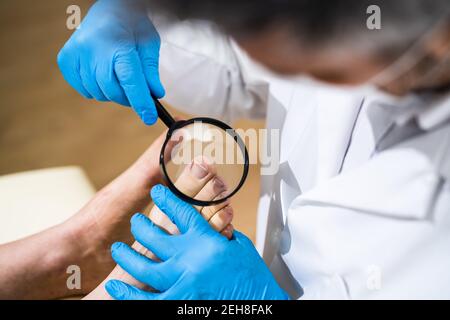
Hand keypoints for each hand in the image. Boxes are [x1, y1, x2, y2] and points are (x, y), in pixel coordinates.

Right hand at [57, 0, 163, 124]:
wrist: (108, 9)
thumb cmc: (132, 26)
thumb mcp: (149, 44)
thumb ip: (151, 71)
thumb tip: (155, 95)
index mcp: (118, 44)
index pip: (130, 81)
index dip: (140, 103)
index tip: (149, 118)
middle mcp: (93, 50)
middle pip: (112, 91)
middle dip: (127, 98)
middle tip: (136, 94)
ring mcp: (76, 55)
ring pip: (98, 93)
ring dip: (112, 93)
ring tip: (117, 75)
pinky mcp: (65, 60)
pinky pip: (84, 89)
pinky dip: (96, 89)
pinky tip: (102, 73)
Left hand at [105, 185, 288, 299]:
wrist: (259, 303)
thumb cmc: (253, 277)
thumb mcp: (240, 247)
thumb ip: (220, 234)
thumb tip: (212, 225)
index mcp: (205, 240)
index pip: (181, 211)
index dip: (166, 199)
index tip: (156, 192)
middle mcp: (189, 258)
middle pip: (154, 236)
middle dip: (140, 226)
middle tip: (136, 222)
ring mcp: (182, 281)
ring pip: (143, 267)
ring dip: (127, 256)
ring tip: (118, 249)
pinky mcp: (180, 302)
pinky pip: (147, 300)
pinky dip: (128, 295)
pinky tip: (116, 288)